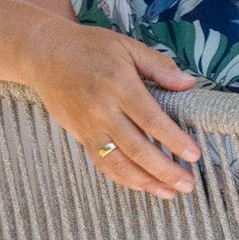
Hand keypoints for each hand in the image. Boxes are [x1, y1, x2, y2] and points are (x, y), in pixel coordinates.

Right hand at [26, 22, 201, 200]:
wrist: (44, 55)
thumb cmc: (89, 46)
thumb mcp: (127, 46)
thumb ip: (159, 66)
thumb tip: (188, 83)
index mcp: (119, 86)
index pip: (152, 121)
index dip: (175, 141)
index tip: (194, 155)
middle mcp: (103, 111)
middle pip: (138, 150)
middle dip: (165, 171)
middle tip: (187, 184)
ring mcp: (89, 127)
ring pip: (119, 164)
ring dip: (146, 182)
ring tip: (169, 192)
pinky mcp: (79, 136)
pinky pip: (102, 163)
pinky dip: (122, 178)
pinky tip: (141, 185)